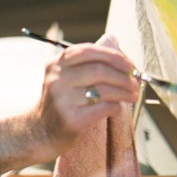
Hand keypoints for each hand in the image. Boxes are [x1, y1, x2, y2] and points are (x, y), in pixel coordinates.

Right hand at [0, 33, 138, 171]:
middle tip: (135, 83)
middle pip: (99, 70)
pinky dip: (116, 107)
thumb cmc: (61, 102)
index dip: (113, 56)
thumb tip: (116, 44)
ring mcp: (62, 99)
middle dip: (123, 77)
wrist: (41, 132)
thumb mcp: (64, 77)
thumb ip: (86, 62)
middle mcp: (56, 79)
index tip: (129, 65)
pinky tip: (117, 108)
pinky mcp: (71, 119)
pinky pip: (104, 108)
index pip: (87, 51)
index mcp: (55, 64)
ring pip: (103, 89)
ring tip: (133, 95)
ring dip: (124, 92)